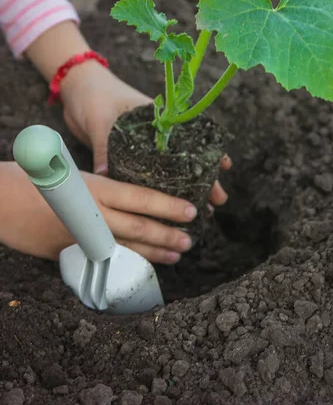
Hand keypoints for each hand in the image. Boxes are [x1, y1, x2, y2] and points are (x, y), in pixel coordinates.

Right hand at [0, 163, 200, 263]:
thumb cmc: (33, 177)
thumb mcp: (70, 172)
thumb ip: (98, 185)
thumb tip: (123, 194)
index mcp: (95, 188)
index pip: (141, 197)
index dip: (168, 206)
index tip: (191, 211)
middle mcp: (92, 214)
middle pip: (138, 226)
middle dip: (168, 234)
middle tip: (191, 239)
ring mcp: (79, 237)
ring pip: (124, 247)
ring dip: (153, 253)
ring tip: (176, 254)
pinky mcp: (66, 254)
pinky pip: (102, 259)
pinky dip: (124, 263)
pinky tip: (139, 268)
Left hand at [60, 61, 230, 205]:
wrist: (75, 89)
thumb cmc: (93, 96)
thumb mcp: (101, 122)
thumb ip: (105, 149)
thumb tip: (107, 178)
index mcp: (157, 118)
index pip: (191, 136)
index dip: (209, 152)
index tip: (224, 166)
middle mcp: (155, 134)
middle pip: (186, 157)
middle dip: (204, 177)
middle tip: (218, 199)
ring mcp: (144, 146)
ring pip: (172, 170)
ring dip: (187, 189)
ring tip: (204, 209)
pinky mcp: (129, 157)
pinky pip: (149, 176)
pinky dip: (161, 191)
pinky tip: (169, 207)